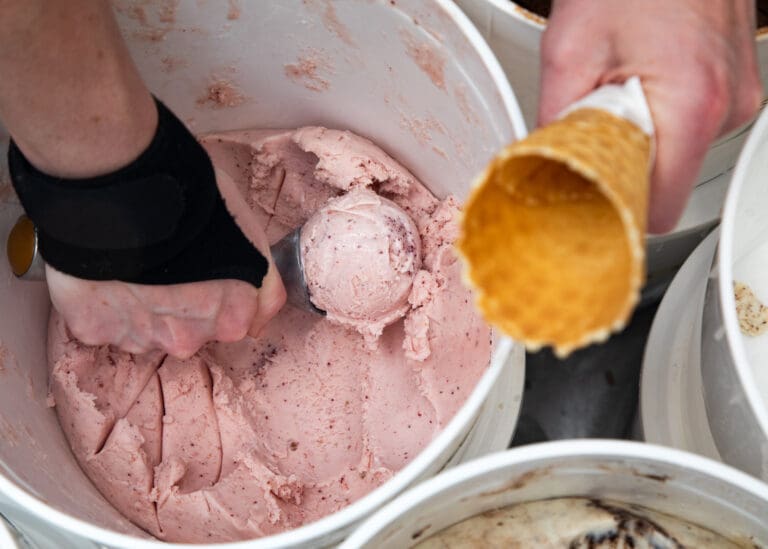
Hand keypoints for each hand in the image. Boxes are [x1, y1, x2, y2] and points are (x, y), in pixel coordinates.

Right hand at [45, 167, 286, 358]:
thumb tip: (258, 326)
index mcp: (232, 319)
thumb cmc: (197, 204)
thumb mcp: (253, 238)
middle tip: (165, 264)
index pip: (230, 320)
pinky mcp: (94, 330)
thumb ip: (265, 288)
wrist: (129, 191)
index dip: (215, 292)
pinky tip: (103, 273)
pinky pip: (100, 324)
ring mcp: (140, 338)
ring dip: (138, 305)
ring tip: (132, 264)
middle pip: (185, 330)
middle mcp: (188, 339)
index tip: (200, 268)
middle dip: (177, 305)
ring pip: (142, 329)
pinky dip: (101, 305)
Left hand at [539, 0, 762, 232]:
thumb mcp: (569, 51)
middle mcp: (727, 106)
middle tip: (594, 131)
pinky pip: (690, 126)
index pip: (657, 210)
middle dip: (622, 170)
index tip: (589, 210)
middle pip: (665, 184)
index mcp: (690, 106)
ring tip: (621, 87)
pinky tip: (642, 79)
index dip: (617, 213)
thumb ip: (555, 120)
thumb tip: (539, 163)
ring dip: (641, 137)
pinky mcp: (735, 84)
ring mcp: (738, 95)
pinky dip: (660, 116)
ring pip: (676, 155)